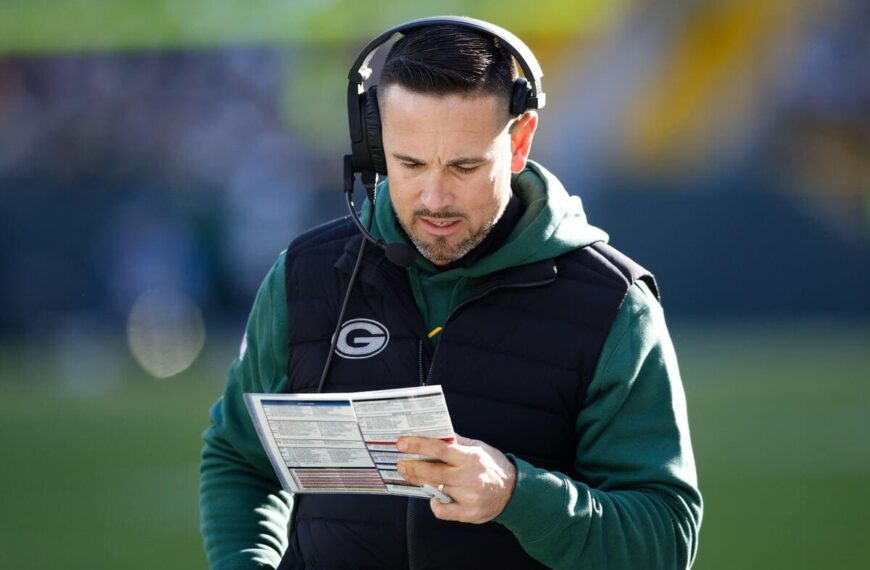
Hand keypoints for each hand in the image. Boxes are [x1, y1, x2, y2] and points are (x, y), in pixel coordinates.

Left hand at [396, 434, 515, 523]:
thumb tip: (435, 432)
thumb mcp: (478, 447)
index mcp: (471, 457)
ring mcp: (469, 496)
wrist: (514, 491)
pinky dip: (435, 504)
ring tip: (412, 475)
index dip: (418, 445)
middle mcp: (469, 476)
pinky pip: (442, 511)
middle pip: (432, 472)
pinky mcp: (469, 513)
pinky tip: (435, 498)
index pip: (440, 448)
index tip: (402, 443)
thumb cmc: (493, 466)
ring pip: (435, 489)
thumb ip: (457, 442)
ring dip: (420, 482)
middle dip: (412, 467)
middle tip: (400, 463)